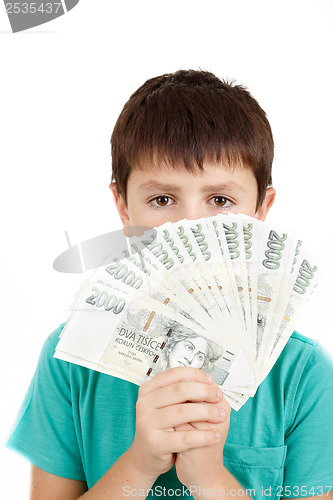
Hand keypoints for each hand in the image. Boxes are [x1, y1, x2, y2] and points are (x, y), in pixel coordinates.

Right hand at [126, 368, 225, 483]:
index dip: (195, 375)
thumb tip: (208, 381)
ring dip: (207, 413)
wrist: (147, 457)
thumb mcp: (166, 404)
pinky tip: (215, 435)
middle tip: (218, 397)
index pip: (175, 374)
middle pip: (180, 390)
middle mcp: (144, 403)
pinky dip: (204, 436)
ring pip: (183, 412)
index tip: (210, 380)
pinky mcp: (155, 443)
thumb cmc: (162, 427)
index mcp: (148, 389)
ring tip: (220, 416)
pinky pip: (185, 438)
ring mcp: (147, 423)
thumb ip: (181, 391)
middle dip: (205, 392)